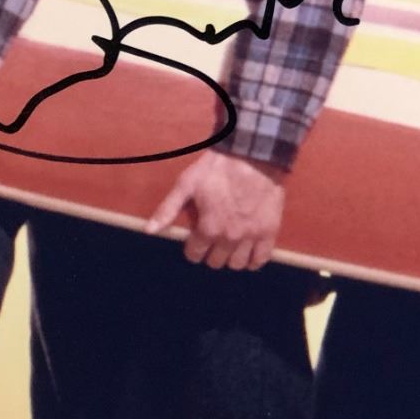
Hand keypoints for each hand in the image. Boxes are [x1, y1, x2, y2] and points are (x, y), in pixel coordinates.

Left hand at [145, 150, 285, 269]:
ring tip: (230, 245)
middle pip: (216, 262)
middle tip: (213, 238)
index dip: (192, 247)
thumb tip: (149, 231)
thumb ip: (168, 209)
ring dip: (230, 257)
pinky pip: (261, 259)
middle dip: (211, 252)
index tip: (195, 238)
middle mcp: (230, 238)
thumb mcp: (187, 184)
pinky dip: (254, 260)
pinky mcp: (269, 231)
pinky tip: (249, 252)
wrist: (253, 154)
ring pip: (237, 264)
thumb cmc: (217, 168)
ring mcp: (251, 236)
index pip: (195, 254)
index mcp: (208, 228)